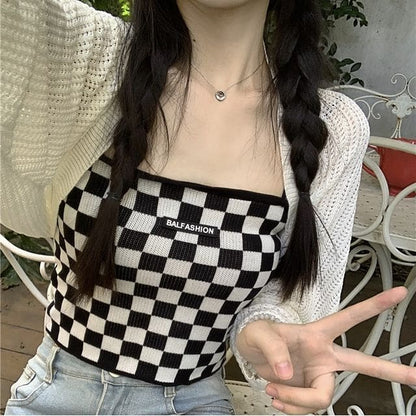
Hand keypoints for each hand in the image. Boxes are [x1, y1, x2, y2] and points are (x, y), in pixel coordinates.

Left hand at [236, 286, 415, 413]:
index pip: (349, 318)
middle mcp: (324, 354)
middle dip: (392, 371)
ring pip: (323, 398)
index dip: (374, 306)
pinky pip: (308, 408)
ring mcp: (319, 374)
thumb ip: (274, 350)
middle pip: (362, 364)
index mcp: (317, 333)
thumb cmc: (256, 334)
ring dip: (296, 401)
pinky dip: (291, 407)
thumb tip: (287, 374)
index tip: (399, 294)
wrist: (248, 353)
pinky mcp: (310, 390)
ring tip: (274, 390)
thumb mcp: (259, 335)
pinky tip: (278, 397)